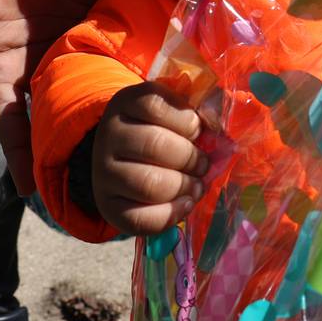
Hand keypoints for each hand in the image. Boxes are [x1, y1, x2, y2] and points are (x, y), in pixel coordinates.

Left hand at [0, 0, 192, 194]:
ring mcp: (40, 59)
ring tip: (99, 193)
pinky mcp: (3, 65)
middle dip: (120, 131)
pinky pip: (10, 114)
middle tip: (152, 167)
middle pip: (102, 95)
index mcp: (109, 19)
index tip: (190, 120)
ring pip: (59, 114)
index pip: (139, 61)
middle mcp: (78, 45)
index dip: (160, 88)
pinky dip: (18, 148)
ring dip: (73, 149)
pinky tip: (33, 187)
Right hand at [93, 81, 209, 235]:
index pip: (153, 104)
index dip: (185, 120)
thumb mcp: (173, 111)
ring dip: (183, 186)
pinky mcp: (108, 207)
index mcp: (126, 103)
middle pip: (154, 144)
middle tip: (203, 164)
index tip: (197, 130)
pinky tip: (185, 204)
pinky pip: (140, 218)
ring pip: (149, 183)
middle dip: (190, 157)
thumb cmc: (160, 131)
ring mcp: (104, 173)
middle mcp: (109, 136)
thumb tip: (217, 120)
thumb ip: (197, 109)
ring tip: (197, 186)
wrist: (123, 162)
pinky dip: (171, 214)